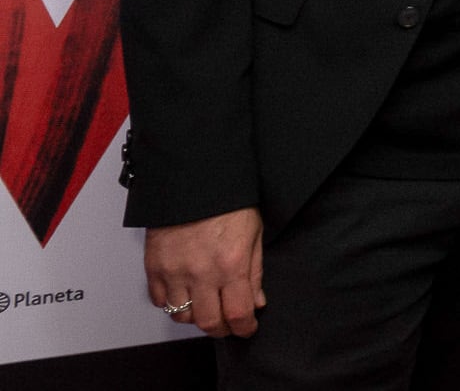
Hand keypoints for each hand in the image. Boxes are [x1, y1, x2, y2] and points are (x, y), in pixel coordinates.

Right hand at [145, 206, 264, 337]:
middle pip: (208, 322)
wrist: (194, 180)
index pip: (238, 314)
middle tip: (228, 324)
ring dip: (195, 317)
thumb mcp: (254, 233)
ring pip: (181, 316)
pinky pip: (158, 300)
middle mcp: (201, 273)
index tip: (247, 328)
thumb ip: (255, 272)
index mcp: (231, 264)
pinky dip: (171, 303)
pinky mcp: (153, 267)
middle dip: (222, 329)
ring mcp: (174, 272)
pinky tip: (183, 293)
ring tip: (206, 306)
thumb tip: (256, 302)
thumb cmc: (227, 201)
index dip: (244, 328)